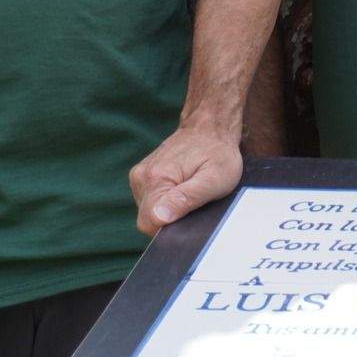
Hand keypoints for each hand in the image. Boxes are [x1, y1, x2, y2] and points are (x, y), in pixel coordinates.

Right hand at [130, 124, 244, 235]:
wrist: (209, 128)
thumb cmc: (218, 153)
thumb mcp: (214, 179)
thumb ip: (187, 198)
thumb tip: (160, 217)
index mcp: (155, 179)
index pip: (150, 223)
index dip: (172, 228)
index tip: (191, 215)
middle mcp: (140, 178)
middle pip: (148, 220)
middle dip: (171, 220)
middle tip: (195, 203)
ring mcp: (138, 177)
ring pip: (148, 213)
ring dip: (168, 211)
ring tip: (190, 193)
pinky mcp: (142, 178)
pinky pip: (149, 202)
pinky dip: (165, 203)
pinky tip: (182, 190)